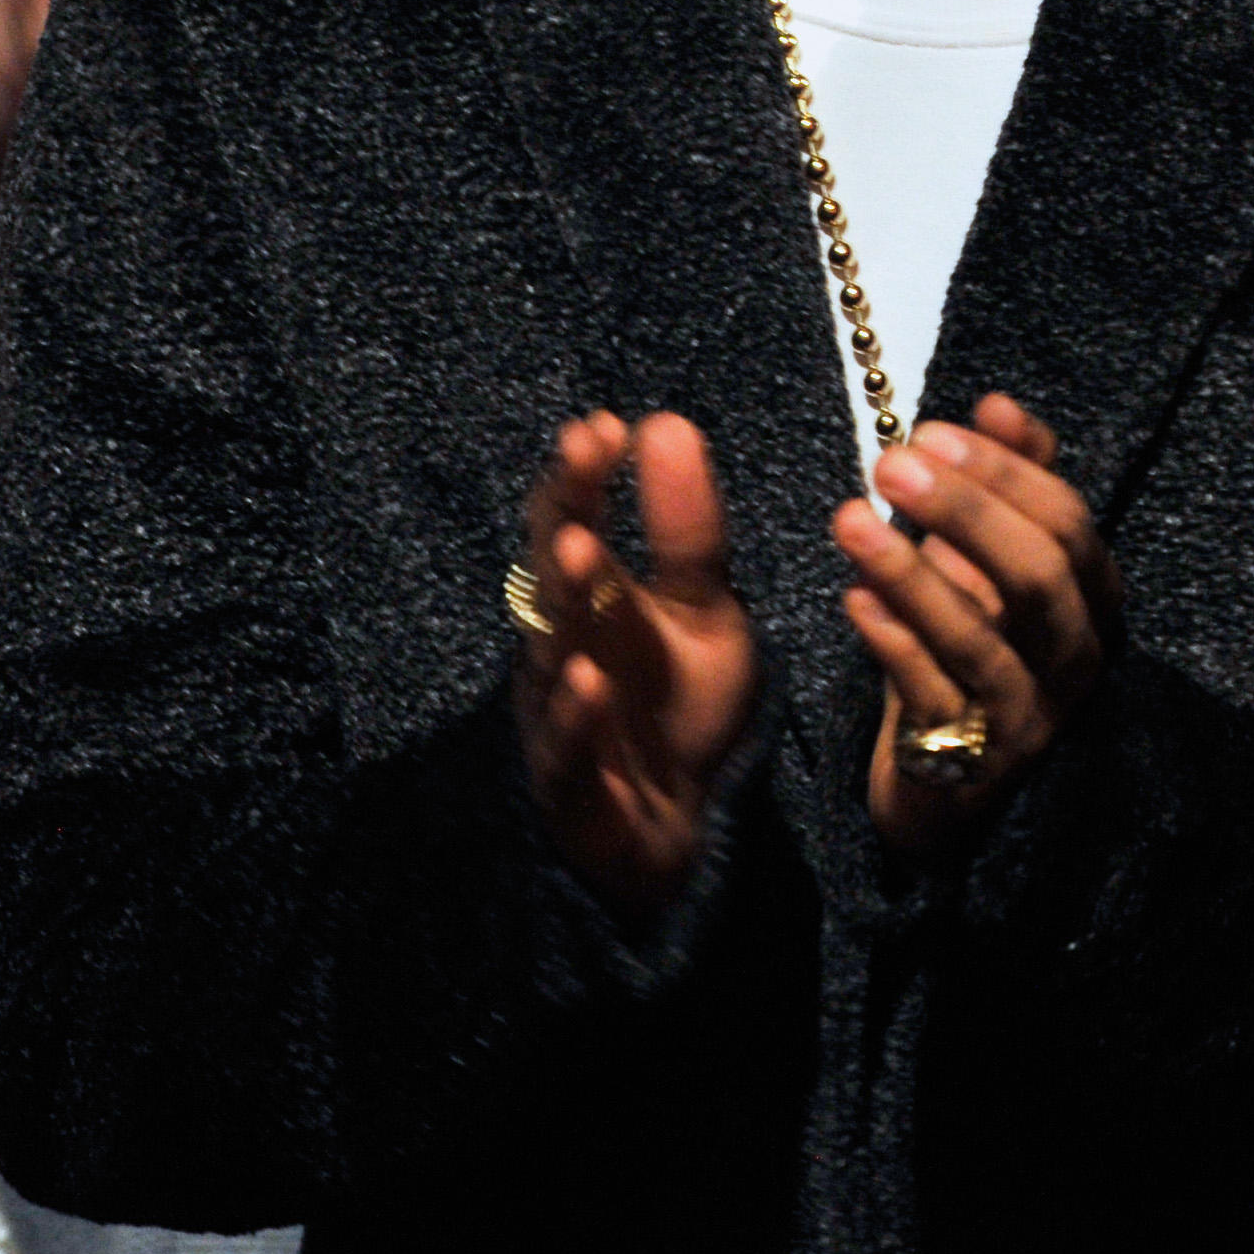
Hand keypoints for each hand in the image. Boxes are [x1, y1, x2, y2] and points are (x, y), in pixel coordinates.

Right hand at [514, 411, 761, 919]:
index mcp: (591, 601)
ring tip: (577, 548)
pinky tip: (588, 679)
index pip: (572, 524)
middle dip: (564, 515)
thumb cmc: (680, 707)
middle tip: (580, 460)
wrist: (683, 830)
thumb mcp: (704, 611)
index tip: (602, 426)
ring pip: (550, 653)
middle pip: (551, 575)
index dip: (582, 478)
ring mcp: (558, 715)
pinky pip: (567, 748)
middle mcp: (561, 648)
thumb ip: (690, 531)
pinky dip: (576, 714)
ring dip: (562, 603)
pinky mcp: (572, 785)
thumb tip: (667, 422)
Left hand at [833, 396, 1119, 858]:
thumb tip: (1000, 406)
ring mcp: (1029, 714)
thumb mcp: (994, 565)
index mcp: (1091, 601)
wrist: (949, 786)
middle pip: (1038, 574)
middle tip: (891, 464)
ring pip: (980, 637)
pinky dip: (895, 645)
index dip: (1003, 473)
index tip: (932, 430)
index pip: (1067, 523)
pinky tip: (855, 600)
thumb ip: (1009, 484)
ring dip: (911, 572)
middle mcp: (1074, 657)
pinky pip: (934, 697)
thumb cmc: (973, 649)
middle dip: (965, 511)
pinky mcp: (973, 764)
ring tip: (848, 519)